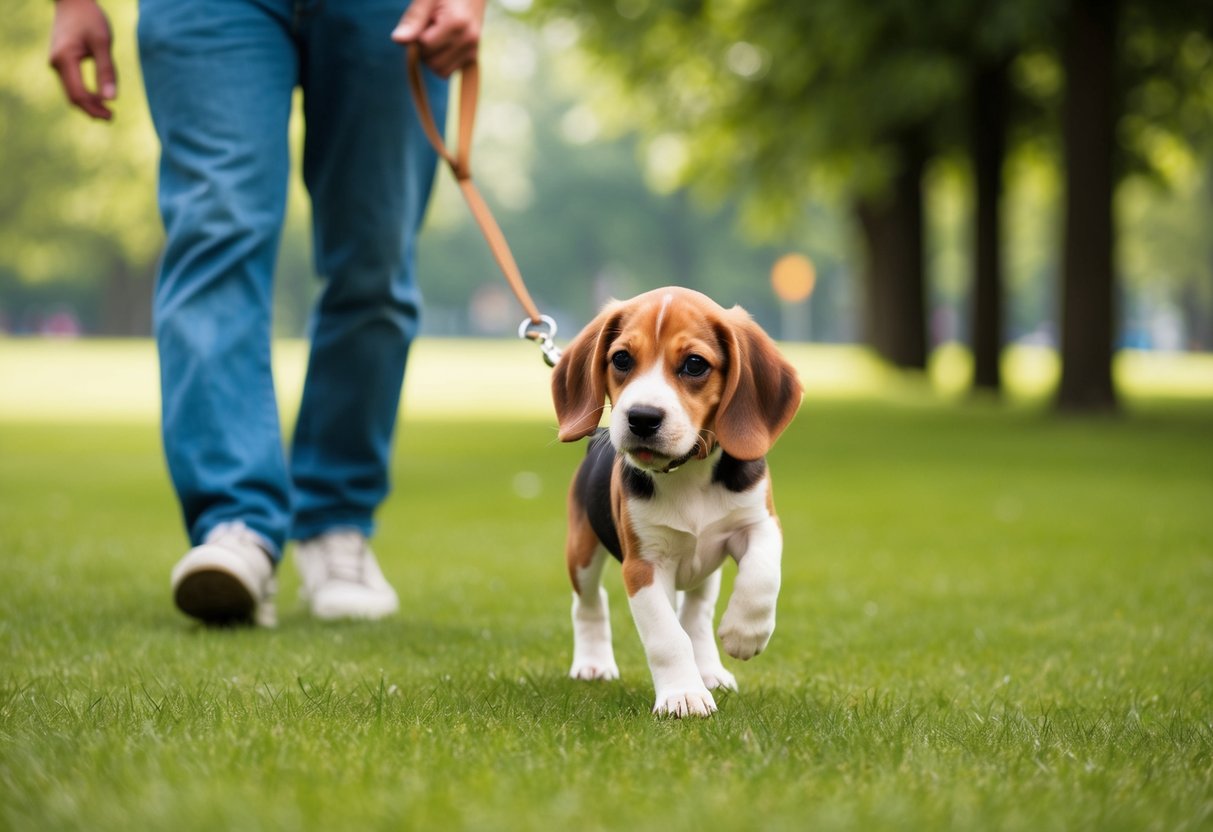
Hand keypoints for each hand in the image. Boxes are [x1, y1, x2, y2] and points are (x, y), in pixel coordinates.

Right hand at [49, 0, 117, 119]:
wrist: (73, 2)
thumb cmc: (90, 19)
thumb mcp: (103, 43)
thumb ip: (107, 71)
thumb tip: (111, 99)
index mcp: (65, 59)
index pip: (78, 94)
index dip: (94, 108)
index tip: (111, 116)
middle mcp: (56, 63)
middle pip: (73, 96)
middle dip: (91, 110)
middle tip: (111, 117)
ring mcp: (56, 63)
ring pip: (71, 91)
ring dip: (88, 103)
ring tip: (107, 111)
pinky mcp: (60, 62)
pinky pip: (71, 84)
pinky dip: (84, 94)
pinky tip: (98, 98)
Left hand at [391, 0, 485, 77]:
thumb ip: (413, 18)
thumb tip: (397, 40)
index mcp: (456, 24)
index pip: (424, 45)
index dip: (417, 34)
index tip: (425, 19)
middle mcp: (468, 40)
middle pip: (432, 62)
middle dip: (424, 49)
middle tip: (429, 28)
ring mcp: (472, 51)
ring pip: (440, 71)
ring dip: (432, 58)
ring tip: (437, 36)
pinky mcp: (473, 58)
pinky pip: (448, 71)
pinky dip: (441, 62)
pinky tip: (444, 44)